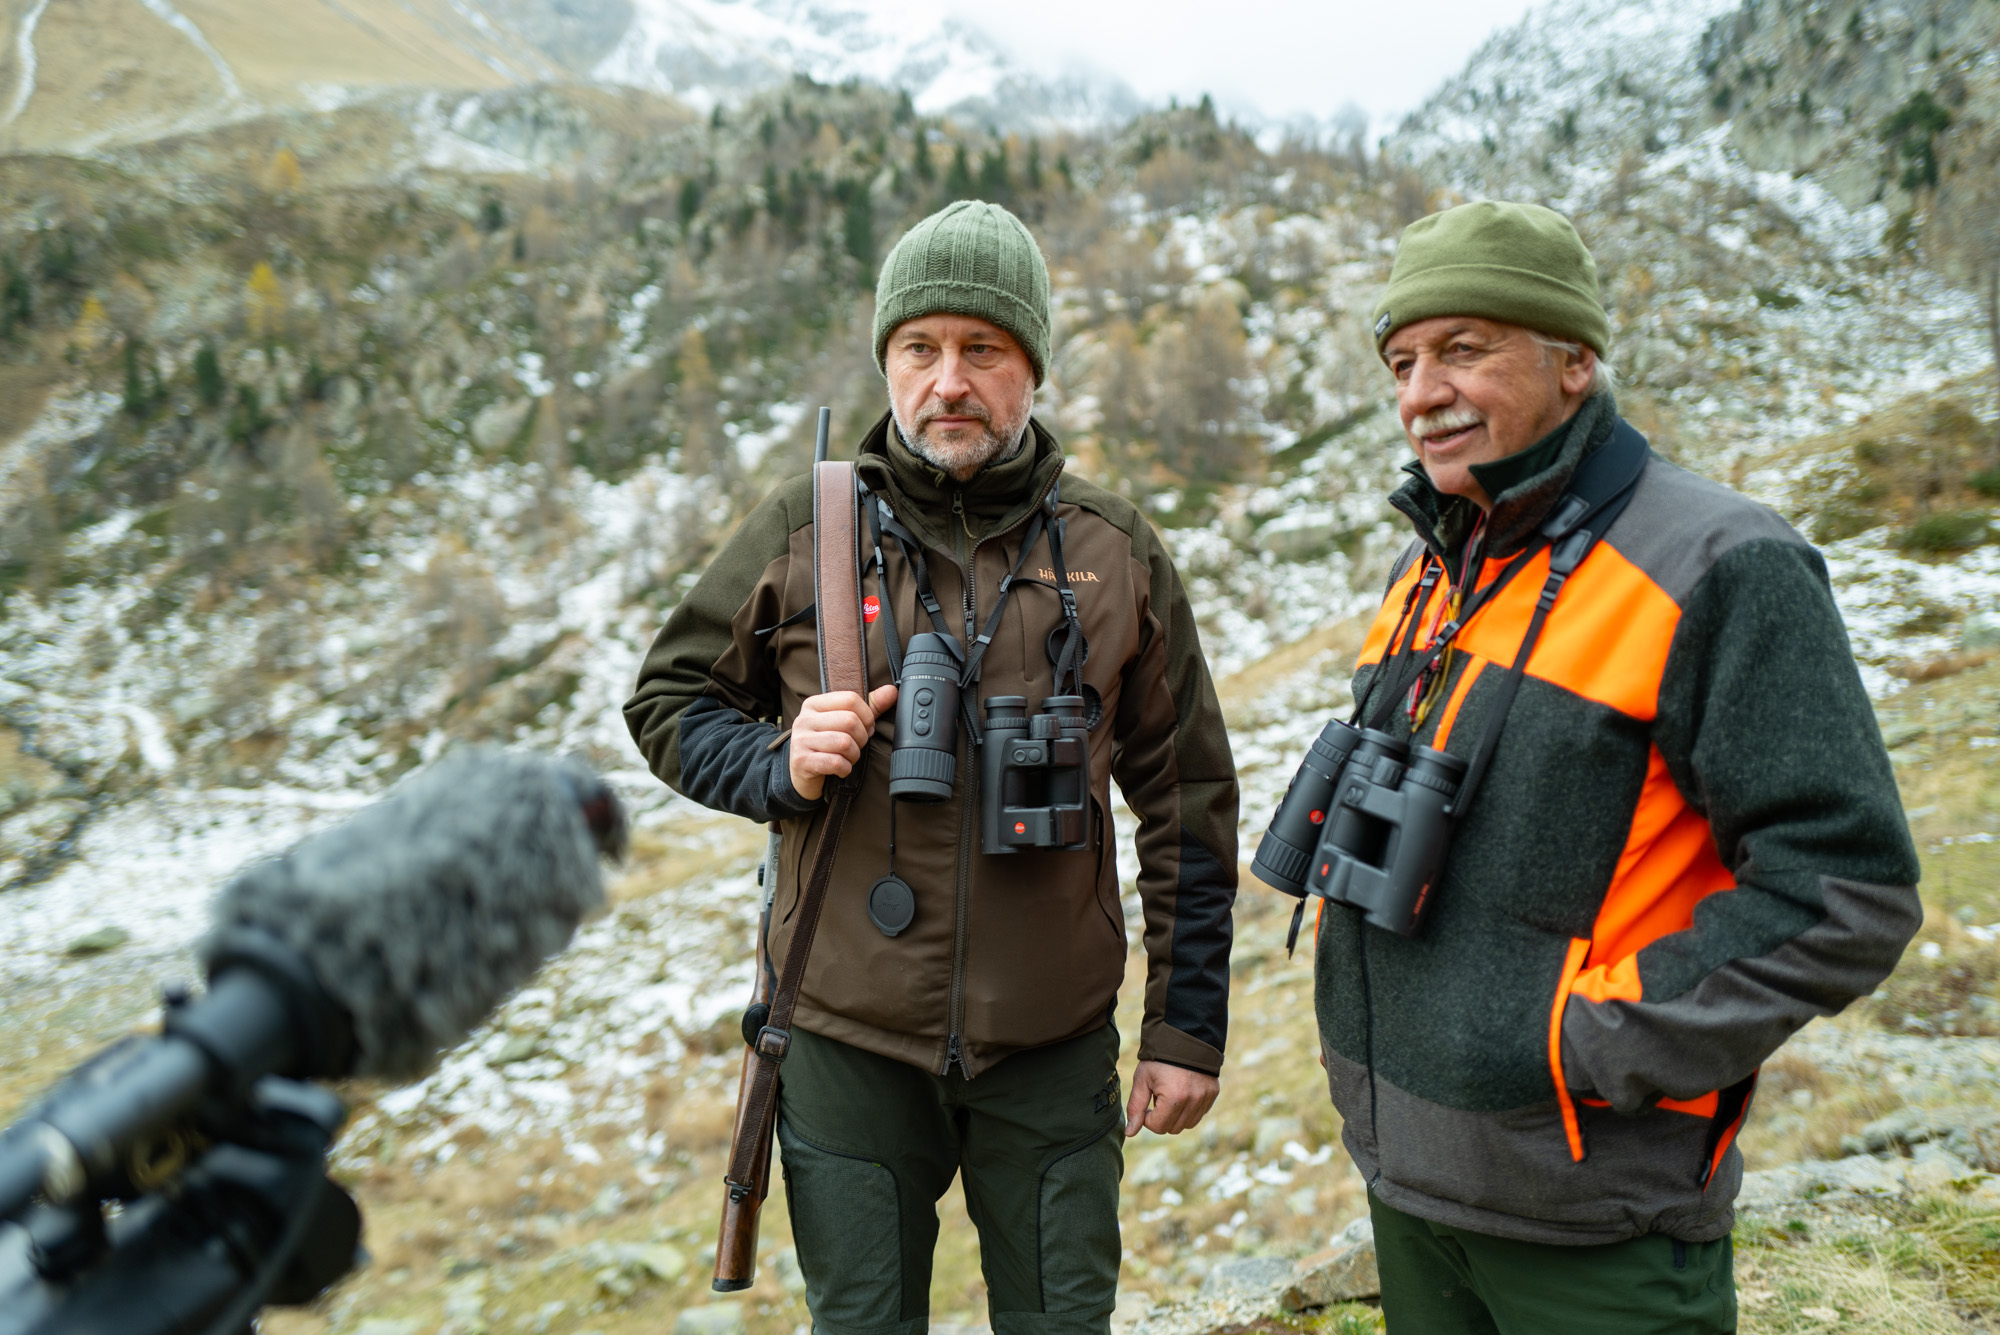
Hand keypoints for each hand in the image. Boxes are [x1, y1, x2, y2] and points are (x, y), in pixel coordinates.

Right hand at [789, 684, 896, 800]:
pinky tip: (841, 768)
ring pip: (844, 743)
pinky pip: (835, 762)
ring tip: (849, 757)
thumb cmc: (826, 744)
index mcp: (814, 704)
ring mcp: (801, 740)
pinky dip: (845, 768)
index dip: (867, 715)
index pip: (850, 699)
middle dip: (862, 737)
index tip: (866, 727)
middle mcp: (804, 719)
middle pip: (849, 721)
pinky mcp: (801, 761)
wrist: (800, 772)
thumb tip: (891, 691)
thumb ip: (870, 706)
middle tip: (858, 745)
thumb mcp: (844, 721)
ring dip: (854, 754)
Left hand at [1125, 1060, 1218, 1136]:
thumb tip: (1130, 1133)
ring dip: (1176, 1115)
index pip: (1158, 1127)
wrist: (1184, 1036)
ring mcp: (1205, 1098)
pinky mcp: (1213, 1094)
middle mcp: (1193, 1101)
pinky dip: (1189, 1109)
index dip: (1148, 1118)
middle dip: (1162, 1117)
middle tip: (1158, 1097)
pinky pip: (1199, 1114)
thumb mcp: (1142, 1079)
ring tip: (1171, 1094)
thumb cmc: (1159, 1058)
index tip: (1147, 1103)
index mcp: (1174, 1098)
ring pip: (1187, 1124)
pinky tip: (1182, 1092)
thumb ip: (1135, 1107)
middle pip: (1173, 1129)